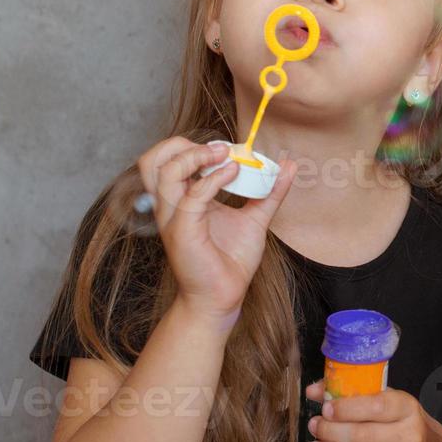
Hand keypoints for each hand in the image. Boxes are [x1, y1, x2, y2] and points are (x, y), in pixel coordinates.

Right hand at [137, 137, 295, 330]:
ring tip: (225, 156)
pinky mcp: (182, 231)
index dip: (193, 145)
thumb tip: (288, 165)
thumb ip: (270, 191)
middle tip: (219, 149)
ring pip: (164, 171)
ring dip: (195, 156)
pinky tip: (235, 174)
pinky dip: (215, 179)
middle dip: (182, 144)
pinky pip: (192, 196)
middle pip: (153, 159)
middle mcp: (172, 205)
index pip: (169, 159)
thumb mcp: (256, 217)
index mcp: (183, 198)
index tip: (228, 149)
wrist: (224, 296)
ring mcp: (173, 217)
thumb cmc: (232, 261)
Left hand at [304, 383, 441, 441]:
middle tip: (315, 427)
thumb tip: (313, 391)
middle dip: (330, 432)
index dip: (346, 409)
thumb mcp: (379, 400)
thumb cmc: (394, 423)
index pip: (376, 406)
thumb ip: (347, 392)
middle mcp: (411, 436)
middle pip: (362, 436)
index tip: (326, 409)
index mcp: (407, 408)